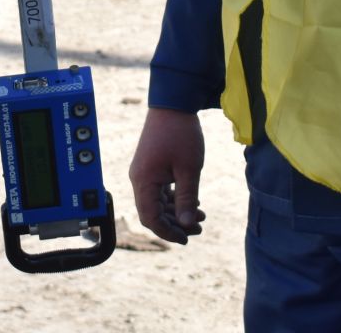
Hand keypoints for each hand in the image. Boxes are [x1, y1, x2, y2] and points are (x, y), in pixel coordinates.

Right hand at [127, 107, 205, 243]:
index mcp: (144, 181)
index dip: (169, 232)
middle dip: (175, 224)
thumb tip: (187, 225)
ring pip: (157, 202)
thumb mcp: (189, 169)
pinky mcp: (150, 166)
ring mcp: (144, 172)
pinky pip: (159, 190)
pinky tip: (193, 201)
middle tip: (199, 228)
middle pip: (153, 213)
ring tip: (201, 215)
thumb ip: (187, 199)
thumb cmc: (181, 134)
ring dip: (176, 212)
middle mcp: (139, 179)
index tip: (188, 238)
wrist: (173, 102)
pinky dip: (174, 198)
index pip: (151, 218)